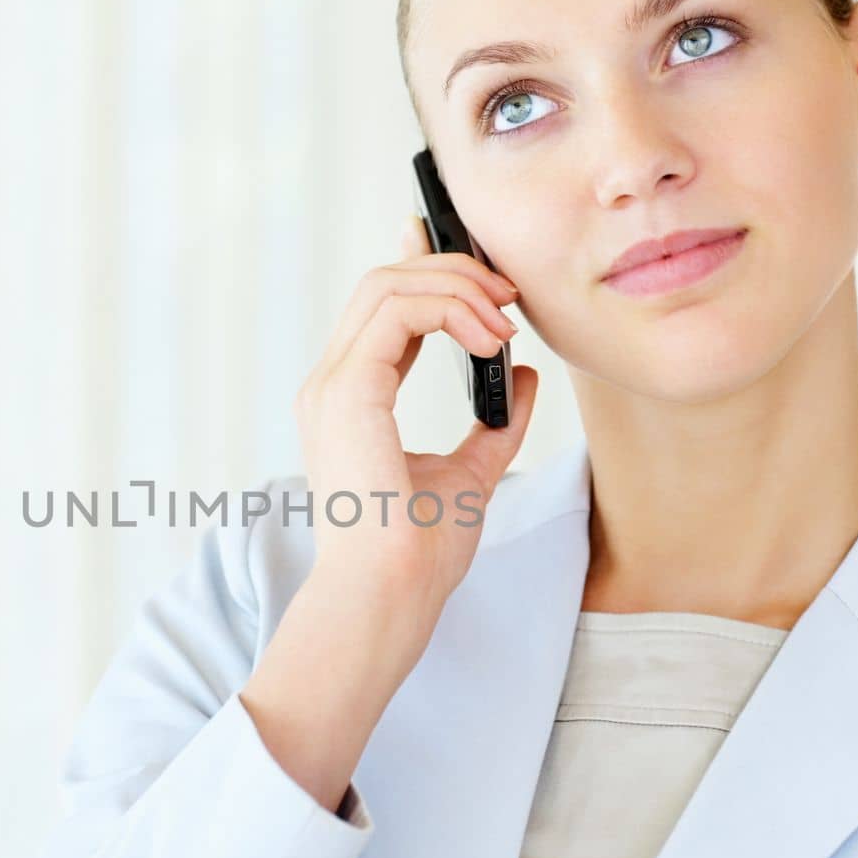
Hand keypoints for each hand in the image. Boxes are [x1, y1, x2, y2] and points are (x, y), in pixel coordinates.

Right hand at [294, 214, 538, 615]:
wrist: (390, 592)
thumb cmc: (416, 550)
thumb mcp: (471, 472)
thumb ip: (495, 423)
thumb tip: (525, 377)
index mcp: (349, 401)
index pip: (380, 309)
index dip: (425, 271)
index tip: (479, 265)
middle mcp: (332, 386)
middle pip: (382, 283)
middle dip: (451, 272)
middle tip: (508, 297)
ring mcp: (333, 386)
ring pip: (387, 286)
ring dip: (456, 288)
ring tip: (503, 322)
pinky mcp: (348, 391)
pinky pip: (397, 311)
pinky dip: (449, 310)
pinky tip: (487, 339)